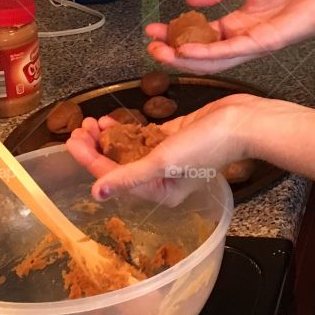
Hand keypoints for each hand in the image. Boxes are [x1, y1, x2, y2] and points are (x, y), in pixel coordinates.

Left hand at [67, 93, 281, 203]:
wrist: (242, 122)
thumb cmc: (206, 146)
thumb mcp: (163, 162)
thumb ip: (129, 176)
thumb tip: (96, 193)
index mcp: (159, 192)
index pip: (114, 176)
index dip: (90, 159)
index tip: (72, 140)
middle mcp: (161, 178)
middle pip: (119, 164)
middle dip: (96, 148)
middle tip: (79, 128)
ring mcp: (168, 157)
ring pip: (129, 149)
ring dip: (109, 137)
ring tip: (92, 122)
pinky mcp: (175, 137)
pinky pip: (145, 136)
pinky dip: (128, 129)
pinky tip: (113, 121)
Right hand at [143, 0, 314, 73]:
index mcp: (238, 25)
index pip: (201, 35)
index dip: (176, 34)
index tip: (152, 29)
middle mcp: (241, 40)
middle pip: (201, 53)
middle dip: (173, 51)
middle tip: (149, 46)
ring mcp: (251, 45)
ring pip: (212, 59)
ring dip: (183, 58)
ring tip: (160, 52)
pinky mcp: (263, 44)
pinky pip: (230, 53)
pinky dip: (207, 54)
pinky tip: (186, 52)